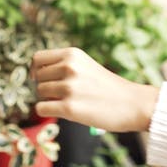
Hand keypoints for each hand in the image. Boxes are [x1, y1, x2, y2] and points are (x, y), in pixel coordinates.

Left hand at [31, 46, 159, 133]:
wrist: (132, 103)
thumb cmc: (107, 86)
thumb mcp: (85, 65)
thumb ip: (63, 65)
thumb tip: (34, 74)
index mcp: (72, 54)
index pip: (37, 58)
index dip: (36, 69)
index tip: (40, 78)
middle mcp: (69, 67)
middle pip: (37, 77)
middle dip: (45, 86)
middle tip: (61, 94)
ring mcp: (69, 87)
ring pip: (39, 93)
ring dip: (49, 99)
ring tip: (68, 101)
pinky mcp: (69, 108)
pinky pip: (41, 109)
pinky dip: (48, 112)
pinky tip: (63, 111)